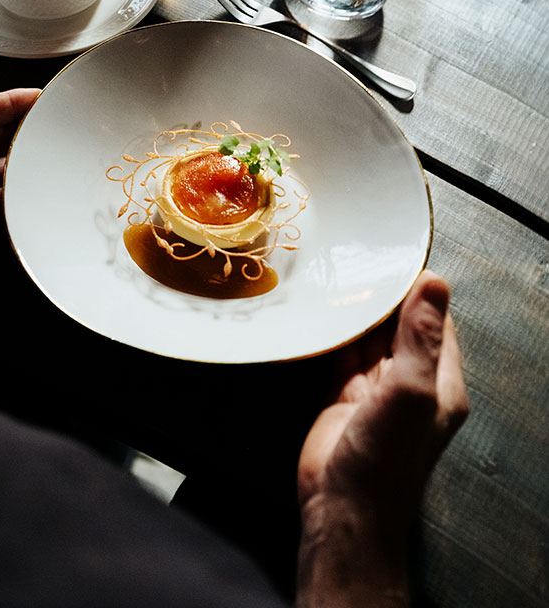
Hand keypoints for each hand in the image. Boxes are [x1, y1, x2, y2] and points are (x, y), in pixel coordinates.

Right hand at [296, 271, 468, 606]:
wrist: (341, 508)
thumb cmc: (384, 457)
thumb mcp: (411, 391)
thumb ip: (421, 337)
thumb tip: (434, 281)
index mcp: (441, 379)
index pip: (436, 321)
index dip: (419, 289)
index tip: (393, 255)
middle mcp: (412, 380)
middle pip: (400, 324)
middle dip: (383, 295)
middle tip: (358, 255)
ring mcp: (376, 387)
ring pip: (370, 336)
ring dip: (357, 310)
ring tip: (339, 271)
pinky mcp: (344, 392)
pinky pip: (343, 351)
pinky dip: (335, 330)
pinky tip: (324, 307)